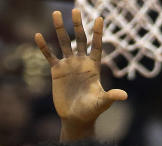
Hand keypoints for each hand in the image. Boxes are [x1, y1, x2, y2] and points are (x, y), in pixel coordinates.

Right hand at [35, 10, 127, 137]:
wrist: (76, 118)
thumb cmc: (91, 110)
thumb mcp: (102, 102)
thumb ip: (111, 96)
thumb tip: (124, 96)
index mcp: (93, 66)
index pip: (96, 46)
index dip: (98, 33)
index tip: (100, 18)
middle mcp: (81, 62)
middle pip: (79, 39)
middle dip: (78, 25)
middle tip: (76, 10)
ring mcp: (68, 65)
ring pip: (64, 43)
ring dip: (59, 29)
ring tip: (56, 13)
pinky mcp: (57, 71)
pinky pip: (50, 56)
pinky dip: (44, 47)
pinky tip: (38, 36)